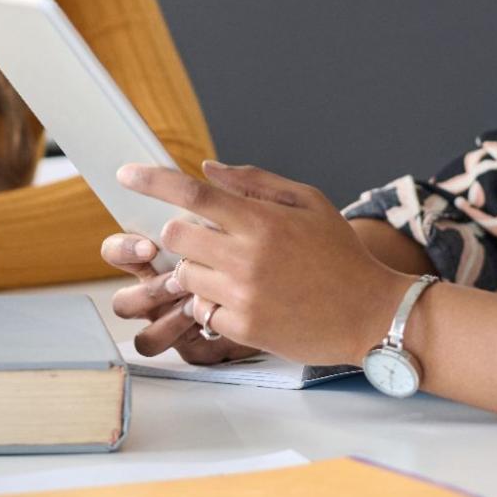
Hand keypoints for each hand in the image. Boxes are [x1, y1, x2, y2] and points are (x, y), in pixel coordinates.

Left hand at [115, 160, 415, 367]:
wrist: (371, 314)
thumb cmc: (340, 254)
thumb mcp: (309, 203)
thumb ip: (256, 182)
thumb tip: (208, 168)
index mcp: (262, 220)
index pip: (192, 192)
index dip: (151, 180)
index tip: (125, 173)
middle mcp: (247, 257)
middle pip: (175, 234)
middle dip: (181, 231)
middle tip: (207, 236)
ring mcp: (242, 296)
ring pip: (185, 274)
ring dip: (198, 268)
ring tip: (234, 271)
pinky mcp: (242, 328)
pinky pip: (202, 309)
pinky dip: (213, 302)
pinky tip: (245, 298)